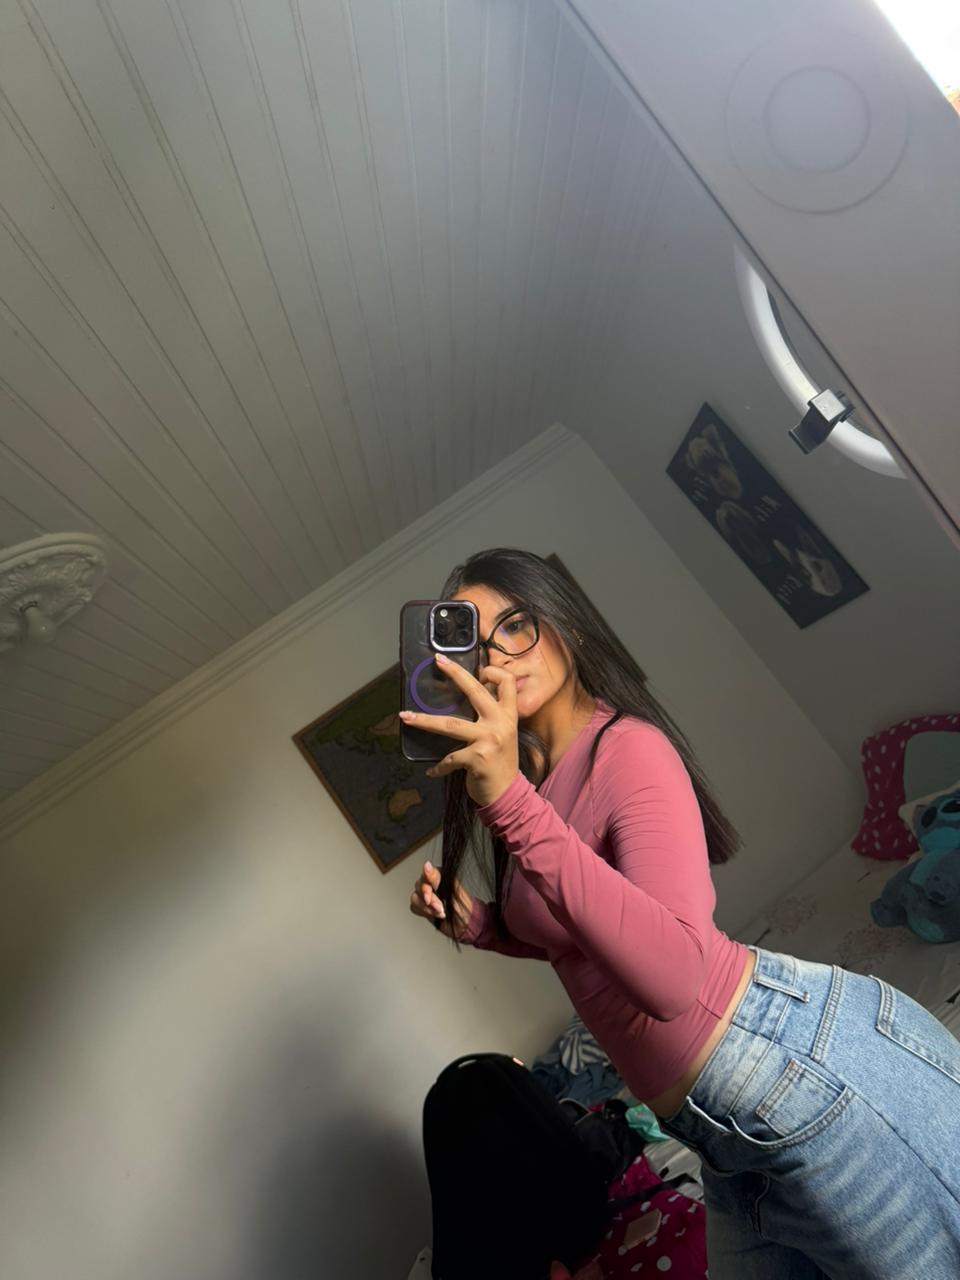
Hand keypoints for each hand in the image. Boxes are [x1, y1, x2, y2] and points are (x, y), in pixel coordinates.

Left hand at [398, 655, 519, 806]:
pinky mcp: (476, 758)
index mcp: (508, 714)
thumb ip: (492, 716)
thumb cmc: (501, 762)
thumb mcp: (504, 734)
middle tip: (438, 661)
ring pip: (450, 724)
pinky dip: (439, 766)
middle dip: (455, 673)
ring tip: (405, 717)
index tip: (479, 670)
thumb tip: (468, 698)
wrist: (509, 794)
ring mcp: (489, 739)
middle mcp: (501, 722)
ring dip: (424, 721)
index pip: (507, 682)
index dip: (493, 671)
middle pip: (475, 690)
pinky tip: (431, 772)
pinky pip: (449, 758)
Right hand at [410, 859, 473, 939]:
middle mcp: (431, 884)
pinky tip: (435, 915)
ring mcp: (426, 896)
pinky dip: (424, 912)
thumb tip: (426, 865)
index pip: (427, 872)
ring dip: (427, 907)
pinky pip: (414, 907)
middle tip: (440, 906)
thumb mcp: (452, 890)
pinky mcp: (422, 907)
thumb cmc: (463, 906)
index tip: (432, 890)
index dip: (427, 881)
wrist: (465, 924)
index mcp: (440, 876)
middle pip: (419, 885)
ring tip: (441, 912)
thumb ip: (436, 878)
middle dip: (430, 898)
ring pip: (415, 897)